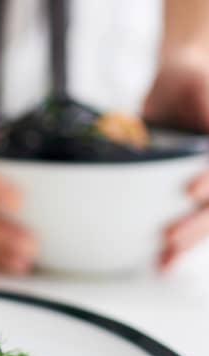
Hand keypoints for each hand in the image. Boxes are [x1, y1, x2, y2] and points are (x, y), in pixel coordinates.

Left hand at [143, 57, 208, 268]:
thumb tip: (205, 136)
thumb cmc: (195, 84)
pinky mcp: (187, 197)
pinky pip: (187, 222)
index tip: (190, 191)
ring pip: (208, 220)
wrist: (178, 84)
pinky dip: (176, 246)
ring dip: (189, 242)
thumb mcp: (202, 91)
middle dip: (197, 225)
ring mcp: (208, 186)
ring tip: (166, 258)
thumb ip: (207, 110)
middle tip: (170, 237)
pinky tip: (161, 262)